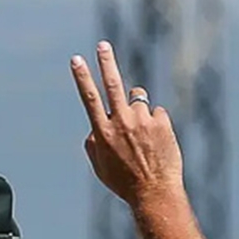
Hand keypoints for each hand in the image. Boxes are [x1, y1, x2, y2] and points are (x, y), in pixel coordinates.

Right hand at [70, 41, 185, 207]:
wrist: (155, 193)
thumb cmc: (124, 183)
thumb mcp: (100, 168)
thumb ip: (93, 144)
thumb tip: (93, 127)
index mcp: (103, 132)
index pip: (90, 98)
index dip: (82, 77)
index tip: (76, 59)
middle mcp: (121, 122)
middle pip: (113, 84)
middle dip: (106, 62)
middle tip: (103, 45)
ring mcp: (142, 121)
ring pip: (138, 99)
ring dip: (138, 110)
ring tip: (142, 134)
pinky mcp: (161, 123)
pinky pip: (156, 113)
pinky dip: (155, 123)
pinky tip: (156, 142)